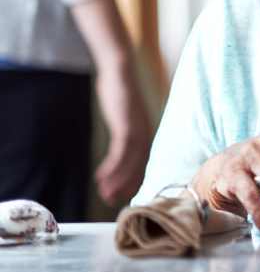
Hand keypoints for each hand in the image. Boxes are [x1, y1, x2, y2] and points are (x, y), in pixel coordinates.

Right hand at [92, 62, 151, 204]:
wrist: (120, 71)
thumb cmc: (121, 93)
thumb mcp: (126, 116)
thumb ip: (127, 131)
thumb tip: (123, 146)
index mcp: (147, 132)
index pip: (144, 162)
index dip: (134, 179)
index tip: (124, 194)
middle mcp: (146, 132)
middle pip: (139, 165)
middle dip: (127, 185)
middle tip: (113, 201)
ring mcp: (138, 128)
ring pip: (130, 162)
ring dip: (117, 180)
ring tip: (105, 195)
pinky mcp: (127, 124)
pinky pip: (121, 151)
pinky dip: (112, 166)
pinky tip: (101, 177)